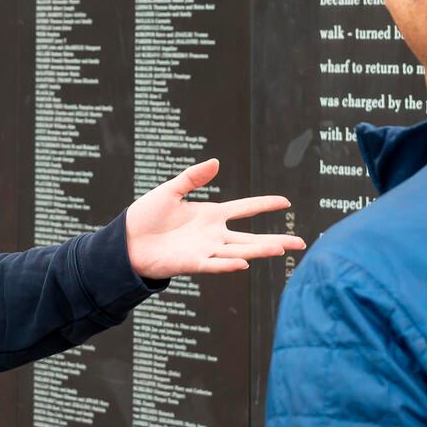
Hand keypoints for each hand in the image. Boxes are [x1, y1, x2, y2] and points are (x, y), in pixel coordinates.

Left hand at [125, 159, 305, 278]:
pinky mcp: (191, 263)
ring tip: (281, 248)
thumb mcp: (170, 191)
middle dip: (276, 239)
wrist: (125, 242)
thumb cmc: (146, 216)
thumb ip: (193, 177)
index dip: (264, 204)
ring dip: (259, 250)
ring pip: (238, 251)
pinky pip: (213, 264)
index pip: (244, 208)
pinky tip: (244, 263)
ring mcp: (204, 250)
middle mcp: (213, 234)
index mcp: (210, 215)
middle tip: (300, 242)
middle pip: (251, 237)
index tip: (285, 201)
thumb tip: (216, 162)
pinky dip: (228, 264)